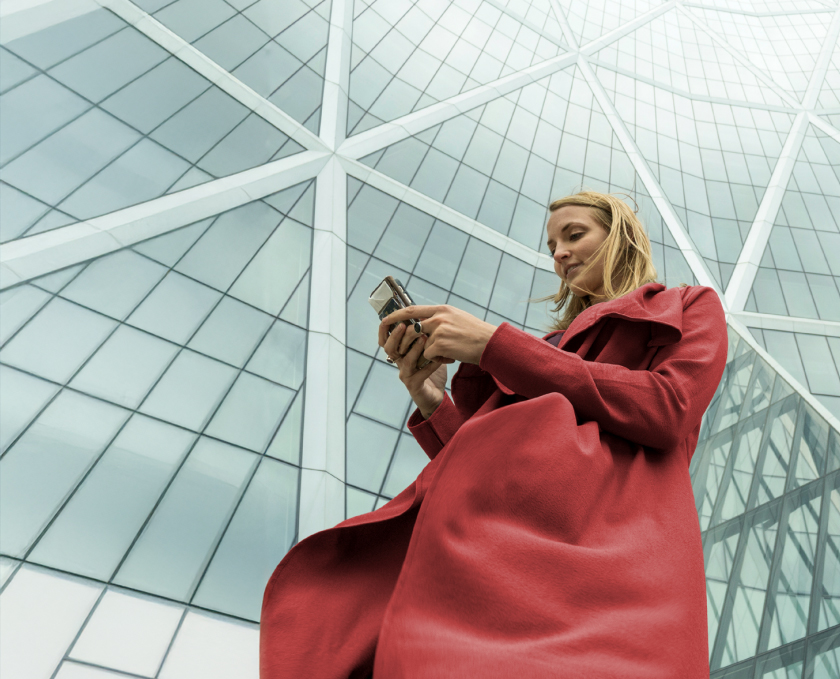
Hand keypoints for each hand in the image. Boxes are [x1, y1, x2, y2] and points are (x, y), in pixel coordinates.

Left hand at [379, 305, 496, 365]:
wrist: (489, 343)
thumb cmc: (476, 333)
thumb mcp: (458, 318)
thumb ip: (441, 318)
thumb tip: (426, 322)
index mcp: (441, 309)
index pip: (413, 310)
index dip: (397, 315)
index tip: (386, 319)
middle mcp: (438, 317)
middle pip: (411, 328)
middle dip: (403, 341)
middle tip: (400, 350)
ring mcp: (439, 330)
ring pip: (421, 345)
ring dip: (427, 353)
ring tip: (443, 354)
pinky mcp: (440, 344)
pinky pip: (428, 355)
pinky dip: (437, 360)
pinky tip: (450, 358)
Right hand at [381, 323, 446, 418]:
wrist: (436, 394)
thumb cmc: (430, 369)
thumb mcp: (427, 349)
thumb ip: (424, 334)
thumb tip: (426, 314)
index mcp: (400, 353)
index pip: (385, 339)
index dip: (385, 329)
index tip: (390, 317)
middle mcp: (399, 363)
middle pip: (390, 348)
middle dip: (396, 336)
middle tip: (406, 326)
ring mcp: (406, 374)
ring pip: (405, 360)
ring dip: (414, 348)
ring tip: (424, 338)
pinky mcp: (414, 385)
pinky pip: (420, 373)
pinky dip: (430, 365)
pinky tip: (439, 359)